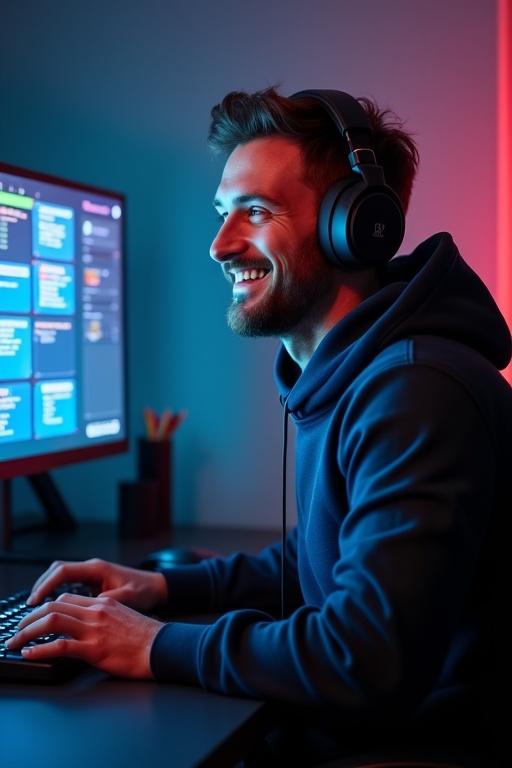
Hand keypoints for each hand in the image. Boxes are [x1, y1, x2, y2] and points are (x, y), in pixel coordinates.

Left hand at [6, 593, 163, 678]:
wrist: (164, 647)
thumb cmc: (148, 638)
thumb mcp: (124, 619)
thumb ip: (104, 618)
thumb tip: (86, 627)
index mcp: (103, 603)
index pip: (66, 598)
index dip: (44, 607)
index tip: (33, 618)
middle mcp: (96, 611)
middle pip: (54, 605)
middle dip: (29, 618)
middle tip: (17, 629)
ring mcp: (94, 629)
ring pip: (51, 620)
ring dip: (27, 631)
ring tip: (15, 641)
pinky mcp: (95, 648)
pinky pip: (59, 646)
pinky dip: (39, 649)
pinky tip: (30, 653)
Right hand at [26, 558, 167, 611]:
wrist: (156, 587)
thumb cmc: (144, 590)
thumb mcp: (127, 597)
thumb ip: (108, 601)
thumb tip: (89, 608)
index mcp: (97, 568)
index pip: (63, 571)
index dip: (46, 585)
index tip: (36, 600)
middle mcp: (92, 568)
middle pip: (57, 570)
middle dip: (41, 585)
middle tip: (30, 604)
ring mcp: (92, 574)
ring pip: (61, 576)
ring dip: (48, 588)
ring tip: (36, 606)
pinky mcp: (93, 581)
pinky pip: (69, 582)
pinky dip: (57, 591)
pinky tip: (53, 606)